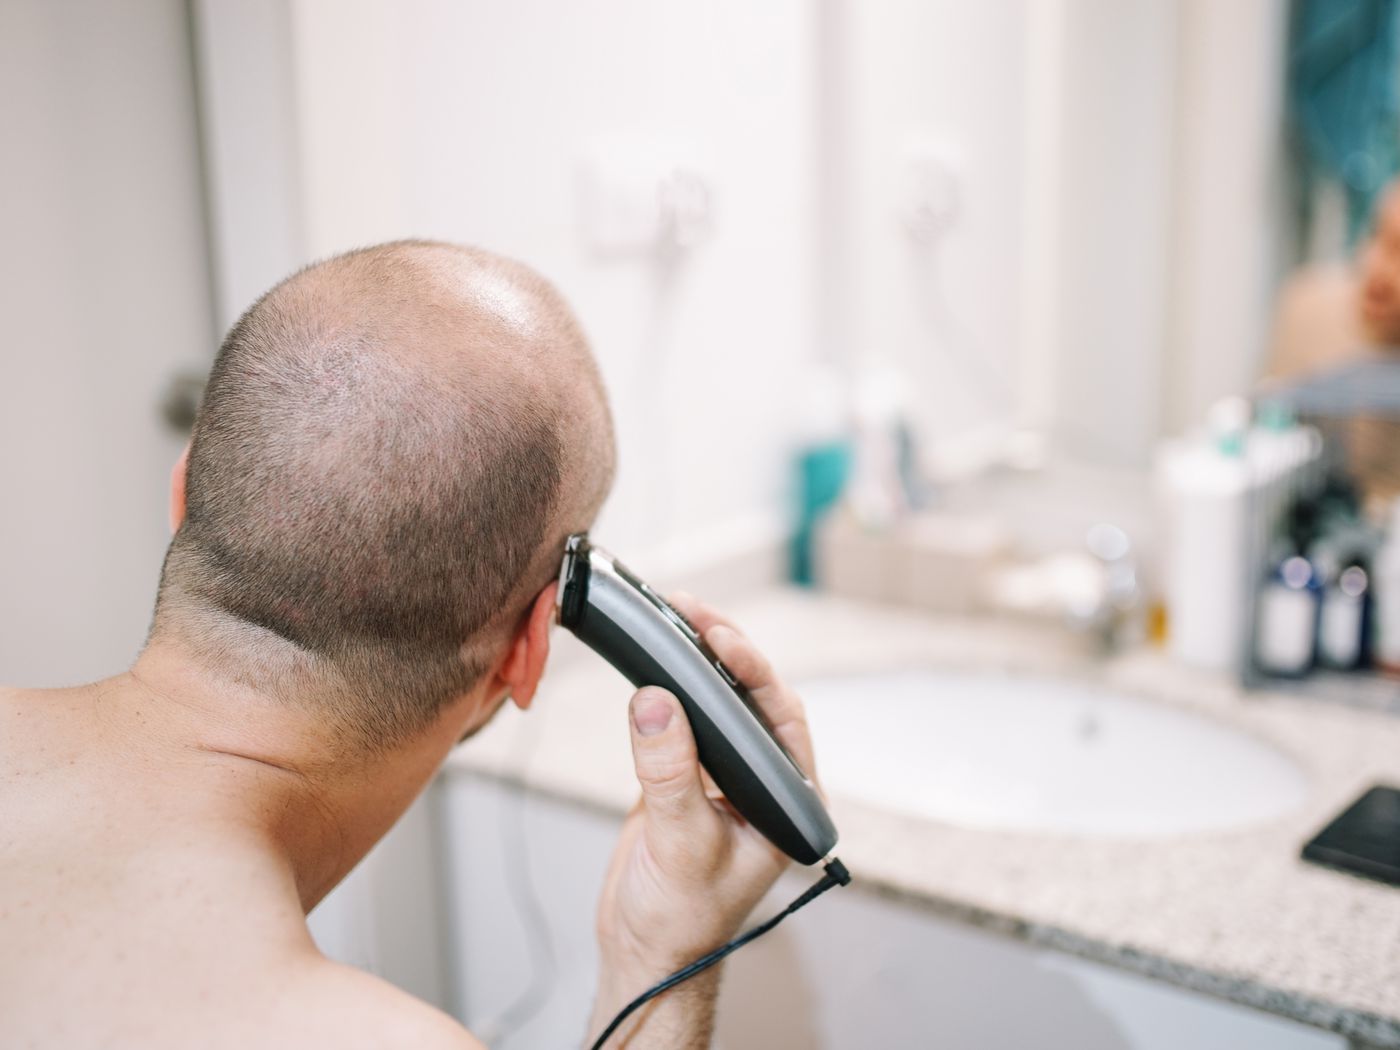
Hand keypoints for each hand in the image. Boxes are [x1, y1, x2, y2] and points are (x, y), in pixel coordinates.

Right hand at [588, 594, 819, 1043]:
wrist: (643, 952)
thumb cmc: (681, 919)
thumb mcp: (680, 843)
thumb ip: (670, 773)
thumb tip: (656, 702)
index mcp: (788, 801)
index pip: (783, 716)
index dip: (754, 671)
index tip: (720, 639)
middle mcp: (762, 782)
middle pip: (751, 697)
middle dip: (724, 649)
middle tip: (691, 609)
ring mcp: (723, 776)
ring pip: (716, 701)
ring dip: (695, 659)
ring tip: (672, 614)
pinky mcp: (685, 775)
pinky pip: (680, 718)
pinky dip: (666, 685)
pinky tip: (652, 657)